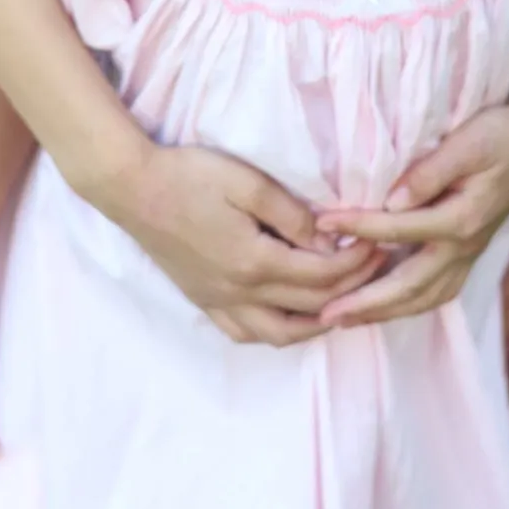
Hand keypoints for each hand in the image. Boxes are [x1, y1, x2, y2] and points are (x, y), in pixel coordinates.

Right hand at [90, 142, 384, 346]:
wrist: (131, 188)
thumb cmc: (189, 175)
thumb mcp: (248, 183)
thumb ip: (292, 215)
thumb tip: (328, 240)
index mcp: (255, 262)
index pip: (323, 274)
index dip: (357, 261)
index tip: (377, 241)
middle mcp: (240, 293)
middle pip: (311, 304)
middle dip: (352, 286)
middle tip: (375, 265)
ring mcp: (219, 302)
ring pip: (281, 333)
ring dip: (319, 322)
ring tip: (343, 300)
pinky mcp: (203, 301)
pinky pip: (246, 333)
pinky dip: (278, 332)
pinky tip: (290, 317)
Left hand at [317, 98, 508, 326]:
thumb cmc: (501, 134)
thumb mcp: (467, 143)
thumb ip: (430, 173)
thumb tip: (392, 201)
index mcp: (462, 219)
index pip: (400, 230)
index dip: (358, 227)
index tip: (322, 225)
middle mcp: (465, 246)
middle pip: (411, 286)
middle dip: (366, 303)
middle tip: (326, 314)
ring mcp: (468, 254)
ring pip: (424, 298)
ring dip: (384, 312)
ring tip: (346, 319)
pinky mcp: (468, 253)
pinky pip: (436, 291)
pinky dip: (406, 304)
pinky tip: (381, 305)